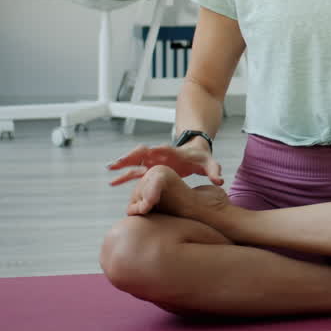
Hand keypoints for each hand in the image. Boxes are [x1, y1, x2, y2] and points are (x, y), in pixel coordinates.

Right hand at [106, 143, 222, 186]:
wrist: (194, 151)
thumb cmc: (202, 158)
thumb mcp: (210, 164)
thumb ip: (215, 171)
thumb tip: (220, 181)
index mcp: (174, 152)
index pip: (165, 149)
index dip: (158, 151)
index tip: (148, 153)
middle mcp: (160, 154)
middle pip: (143, 152)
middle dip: (131, 156)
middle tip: (118, 163)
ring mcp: (153, 160)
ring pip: (135, 160)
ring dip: (123, 164)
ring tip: (110, 170)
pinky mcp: (149, 167)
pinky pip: (134, 170)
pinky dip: (124, 175)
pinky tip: (112, 181)